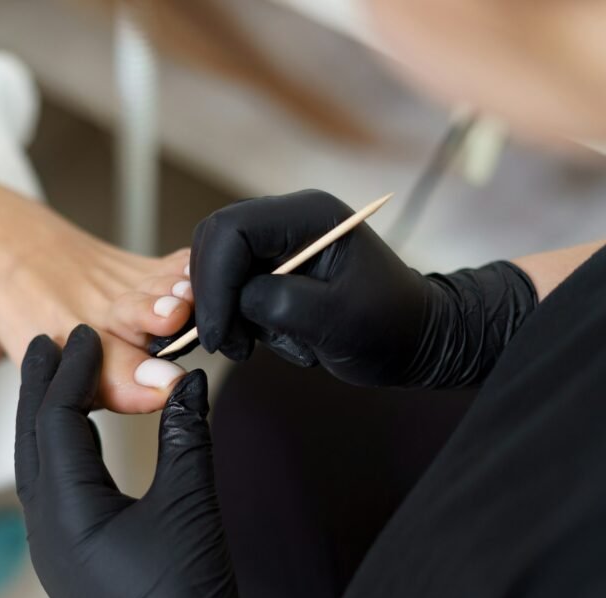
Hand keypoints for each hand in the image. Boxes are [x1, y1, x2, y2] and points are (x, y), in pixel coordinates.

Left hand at [15, 325, 260, 597]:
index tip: (83, 333)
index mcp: (67, 510)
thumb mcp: (190, 509)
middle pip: (31, 438)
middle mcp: (45, 528)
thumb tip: (186, 382)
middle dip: (38, 387)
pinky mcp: (64, 561)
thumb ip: (186, 438)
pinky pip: (46, 490)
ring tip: (56, 380)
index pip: (58, 420)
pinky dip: (56, 452)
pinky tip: (74, 441)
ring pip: (34, 465)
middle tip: (47, 342)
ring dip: (43, 418)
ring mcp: (49, 548)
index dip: (70, 371)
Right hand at [189, 189, 537, 387]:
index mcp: (307, 215)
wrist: (417, 341)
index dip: (214, 281)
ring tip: (266, 348)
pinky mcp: (273, 270)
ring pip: (219, 271)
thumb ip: (278, 303)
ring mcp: (278, 244)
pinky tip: (279, 341)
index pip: (231, 230)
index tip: (218, 333)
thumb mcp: (337, 319)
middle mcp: (287, 220)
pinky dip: (243, 322)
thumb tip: (236, 301)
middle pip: (216, 245)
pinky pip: (234, 291)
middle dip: (213, 298)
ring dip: (231, 316)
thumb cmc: (390, 327)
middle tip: (229, 345)